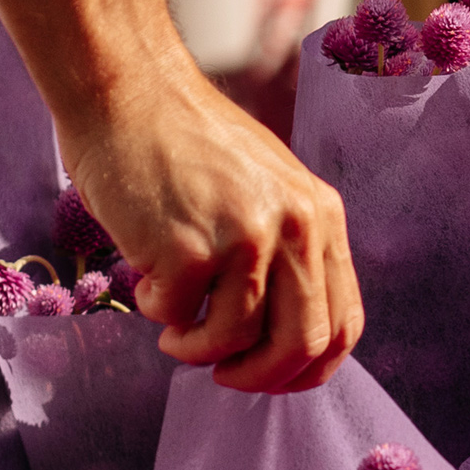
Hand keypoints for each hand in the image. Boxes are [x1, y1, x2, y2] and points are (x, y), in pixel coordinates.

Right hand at [63, 62, 363, 394]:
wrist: (127, 92)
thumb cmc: (183, 142)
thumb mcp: (264, 187)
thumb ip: (285, 249)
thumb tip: (280, 337)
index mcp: (321, 214)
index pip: (343, 323)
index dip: (309, 370)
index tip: (272, 377)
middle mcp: (295, 226)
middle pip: (300, 345)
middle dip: (257, 377)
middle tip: (221, 375)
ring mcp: (245, 238)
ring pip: (234, 341)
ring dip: (196, 349)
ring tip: (172, 328)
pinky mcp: (189, 249)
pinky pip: (177, 318)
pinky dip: (157, 312)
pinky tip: (145, 279)